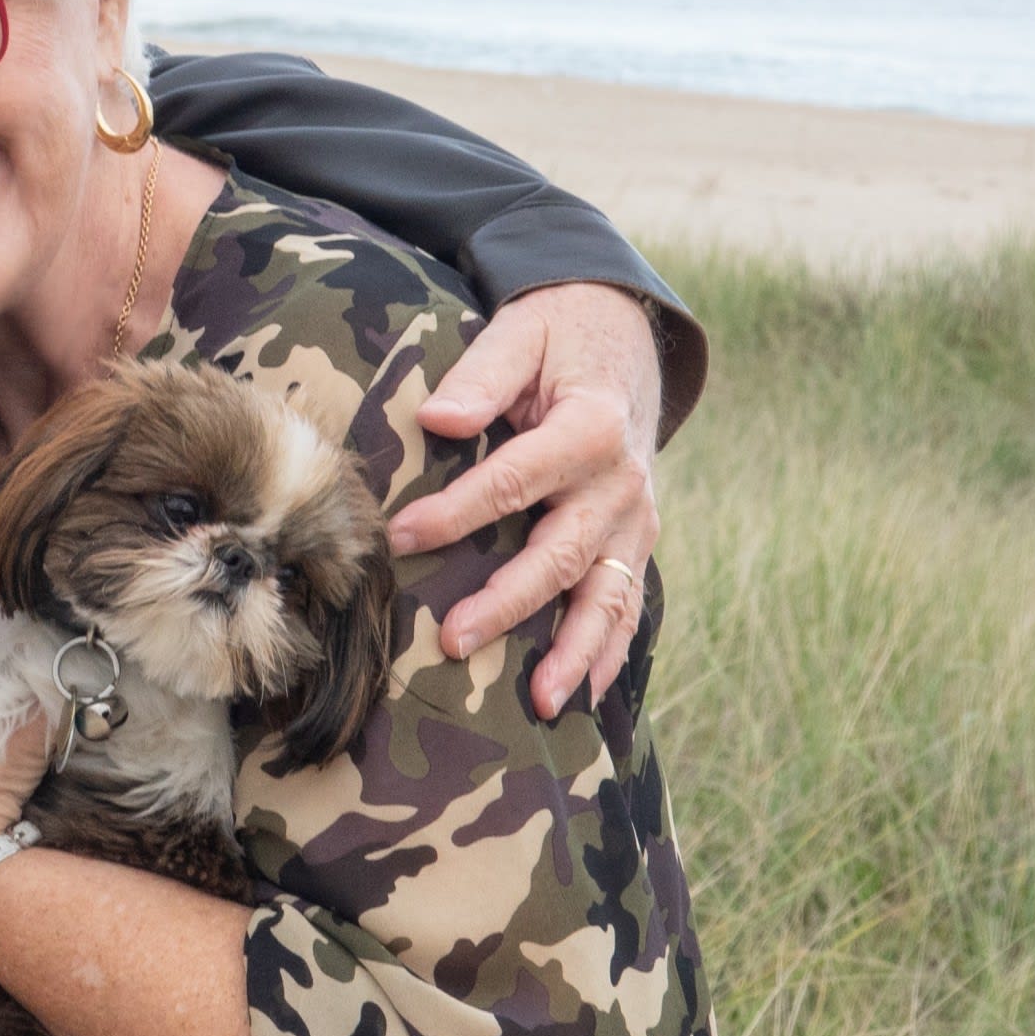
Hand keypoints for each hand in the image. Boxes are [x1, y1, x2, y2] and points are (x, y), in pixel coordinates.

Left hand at [388, 282, 661, 721]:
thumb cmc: (558, 336)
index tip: (398, 537)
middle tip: (451, 639)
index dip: (456, 512)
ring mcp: (636, 520)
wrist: (625, 337)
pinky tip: (583, 698)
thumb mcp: (522, 333)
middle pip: (560, 554)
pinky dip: (608, 652)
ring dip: (574, 652)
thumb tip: (439, 419)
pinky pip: (627, 605)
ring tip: (540, 702)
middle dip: (506, 603)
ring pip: (606, 596)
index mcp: (591, 428)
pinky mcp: (636, 542)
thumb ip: (482, 376)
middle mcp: (621, 483)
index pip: (515, 480)